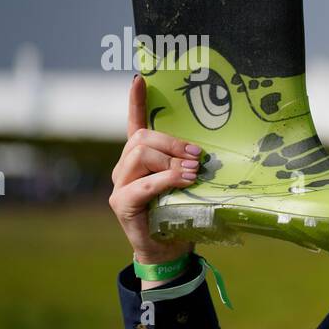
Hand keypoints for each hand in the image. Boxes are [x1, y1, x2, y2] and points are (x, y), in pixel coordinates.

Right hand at [107, 74, 201, 263]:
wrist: (168, 250)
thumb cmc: (181, 214)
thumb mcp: (188, 184)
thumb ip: (189, 166)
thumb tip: (208, 152)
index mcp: (140, 159)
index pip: (135, 124)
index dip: (136, 101)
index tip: (140, 78)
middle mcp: (124, 167)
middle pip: (142, 139)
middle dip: (173, 143)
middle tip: (198, 156)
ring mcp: (120, 184)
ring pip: (141, 155)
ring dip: (171, 161)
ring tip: (193, 172)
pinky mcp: (122, 202)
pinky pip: (143, 183)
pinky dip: (166, 180)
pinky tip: (183, 181)